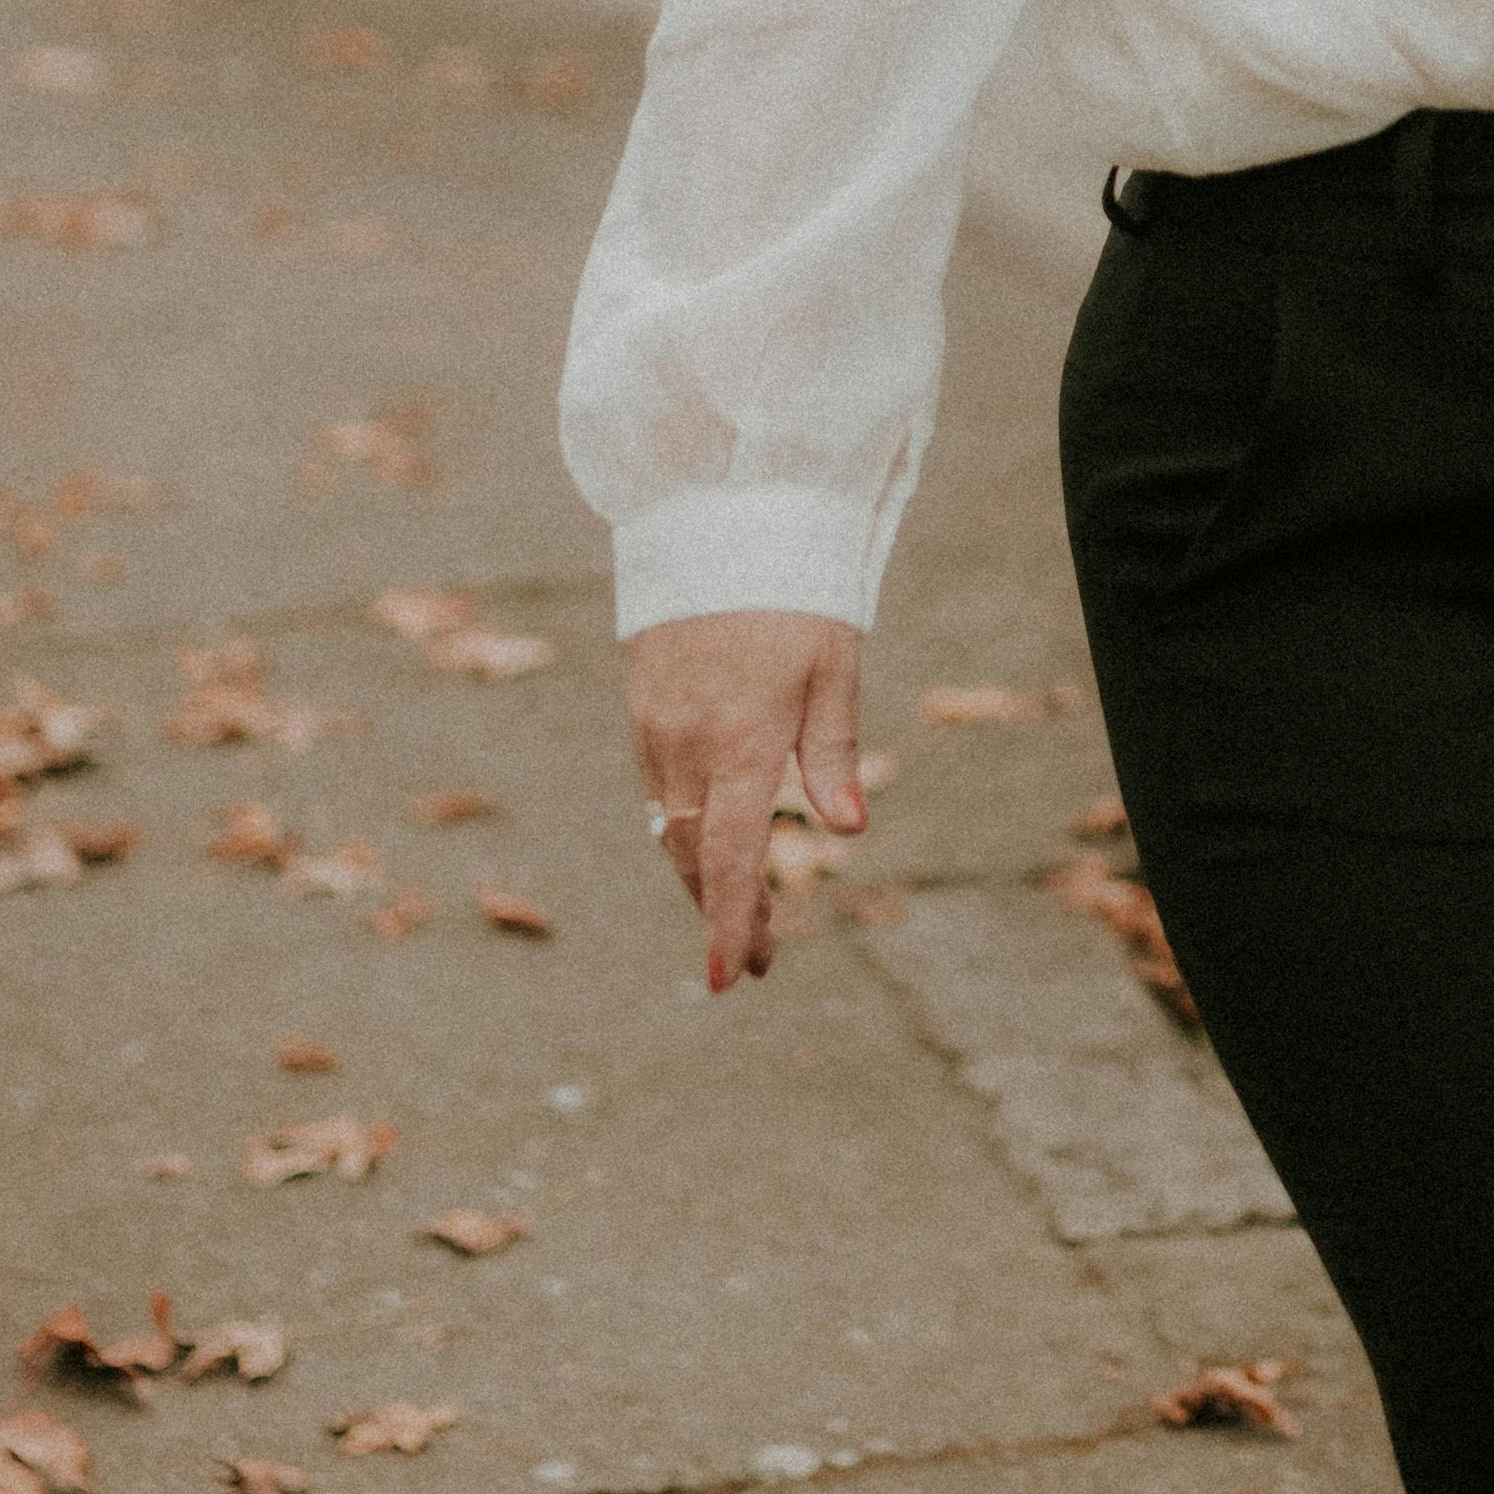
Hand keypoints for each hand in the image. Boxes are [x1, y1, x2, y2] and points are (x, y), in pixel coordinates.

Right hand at [626, 612, 868, 990]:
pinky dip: (684, 831)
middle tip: (759, 958)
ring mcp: (657, 727)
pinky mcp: (644, 707)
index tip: (733, 978)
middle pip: (698, 856)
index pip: (732, 858)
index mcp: (742, 741)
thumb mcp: (833, 665)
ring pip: (674, 828)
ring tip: (740, 913)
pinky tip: (709, 843)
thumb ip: (834, 749)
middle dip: (723, 913)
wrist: (716, 515)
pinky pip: (660, 791)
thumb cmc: (793, 588)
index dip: (732, 923)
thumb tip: (849, 826)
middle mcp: (688, 744)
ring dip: (702, 877)